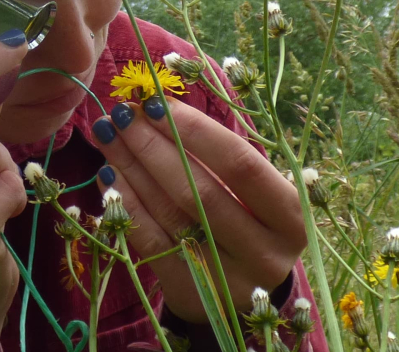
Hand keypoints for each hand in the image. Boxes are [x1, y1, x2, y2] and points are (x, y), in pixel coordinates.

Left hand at [88, 96, 306, 322]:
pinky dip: (128, 205)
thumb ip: (218, 158)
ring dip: (133, 169)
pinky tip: (109, 176)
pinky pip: (152, 242)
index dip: (196, 131)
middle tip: (121, 115)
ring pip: (172, 215)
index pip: (241, 164)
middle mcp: (265, 253)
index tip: (156, 103)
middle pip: (200, 191)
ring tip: (108, 137)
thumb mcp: (254, 195)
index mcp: (291, 217)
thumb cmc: (248, 224)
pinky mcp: (192, 294)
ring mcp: (228, 280)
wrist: (243, 296)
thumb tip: (157, 108)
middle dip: (154, 146)